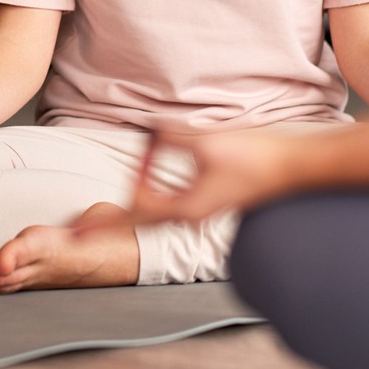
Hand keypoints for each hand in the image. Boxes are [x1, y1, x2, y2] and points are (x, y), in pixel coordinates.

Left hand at [76, 127, 298, 232]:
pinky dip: (152, 202)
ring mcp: (201, 211)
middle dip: (107, 229)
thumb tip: (147, 132)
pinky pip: (170, 207)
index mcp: (187, 209)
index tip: (136, 160)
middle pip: (139, 225)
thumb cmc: (256, 158)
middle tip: (75, 236)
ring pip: (154, 219)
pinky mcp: (210, 201)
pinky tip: (149, 191)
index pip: (137, 209)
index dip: (126, 187)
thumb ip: (171, 139)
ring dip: (128, 217)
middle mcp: (191, 215)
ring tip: (100, 224)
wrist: (293, 168)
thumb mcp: (207, 144)